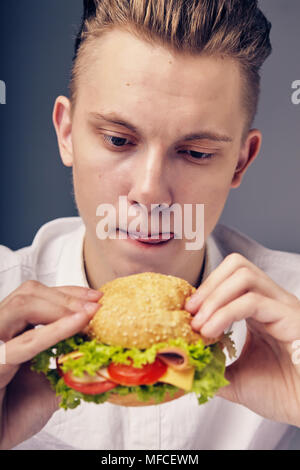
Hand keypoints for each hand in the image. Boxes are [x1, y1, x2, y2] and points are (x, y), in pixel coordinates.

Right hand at [0, 280, 102, 448]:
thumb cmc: (14, 413)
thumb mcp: (51, 384)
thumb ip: (71, 366)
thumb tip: (105, 355)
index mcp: (13, 332)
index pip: (38, 297)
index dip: (68, 293)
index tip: (96, 297)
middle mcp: (1, 332)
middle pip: (29, 294)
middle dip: (66, 295)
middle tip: (95, 303)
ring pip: (22, 305)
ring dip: (60, 306)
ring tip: (88, 314)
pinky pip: (25, 342)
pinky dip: (54, 330)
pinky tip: (78, 324)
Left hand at [185, 253, 299, 426]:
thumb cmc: (282, 394)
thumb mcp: (236, 378)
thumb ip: (212, 368)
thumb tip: (184, 366)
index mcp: (261, 309)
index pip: (231, 276)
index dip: (206, 289)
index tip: (187, 312)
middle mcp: (273, 301)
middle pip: (237, 265)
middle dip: (208, 286)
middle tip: (190, 313)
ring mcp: (284, 306)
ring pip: (244, 276)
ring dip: (214, 297)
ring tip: (199, 325)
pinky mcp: (292, 318)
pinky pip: (254, 301)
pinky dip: (225, 313)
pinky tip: (211, 332)